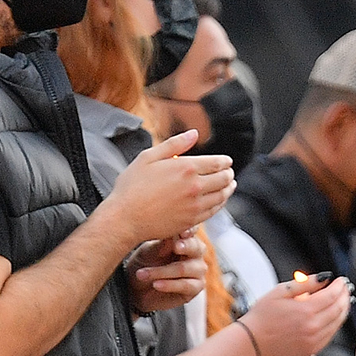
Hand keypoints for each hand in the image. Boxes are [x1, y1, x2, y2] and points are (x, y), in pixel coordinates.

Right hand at [103, 131, 232, 247]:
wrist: (125, 218)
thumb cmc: (132, 187)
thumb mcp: (148, 157)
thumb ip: (174, 144)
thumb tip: (194, 134)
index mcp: (186, 167)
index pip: (216, 163)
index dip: (225, 161)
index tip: (227, 161)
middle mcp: (195, 186)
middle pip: (223, 179)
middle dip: (228, 174)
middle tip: (229, 173)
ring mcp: (195, 206)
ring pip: (221, 196)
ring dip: (228, 189)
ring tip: (229, 186)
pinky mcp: (191, 221)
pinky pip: (213, 211)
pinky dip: (220, 204)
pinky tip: (218, 201)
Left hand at [127, 233, 206, 307]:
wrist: (137, 290)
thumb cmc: (145, 264)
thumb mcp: (148, 252)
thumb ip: (161, 245)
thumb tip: (172, 237)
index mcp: (185, 238)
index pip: (192, 230)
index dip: (190, 229)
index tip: (183, 232)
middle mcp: (195, 253)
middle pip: (196, 247)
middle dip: (185, 246)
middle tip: (175, 247)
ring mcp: (198, 270)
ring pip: (184, 268)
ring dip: (161, 272)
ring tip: (142, 274)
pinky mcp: (195, 288)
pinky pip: (185, 285)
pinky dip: (169, 285)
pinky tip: (156, 284)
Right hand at [241, 276, 350, 355]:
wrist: (252, 341)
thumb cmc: (262, 316)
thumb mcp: (281, 291)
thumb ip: (305, 283)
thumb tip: (324, 278)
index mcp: (306, 310)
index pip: (333, 295)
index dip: (339, 286)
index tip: (340, 280)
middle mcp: (312, 327)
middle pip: (339, 308)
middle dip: (344, 296)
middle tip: (344, 288)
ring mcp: (313, 340)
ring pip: (338, 322)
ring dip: (343, 309)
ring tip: (341, 300)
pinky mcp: (312, 349)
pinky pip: (331, 335)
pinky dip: (335, 323)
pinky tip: (332, 316)